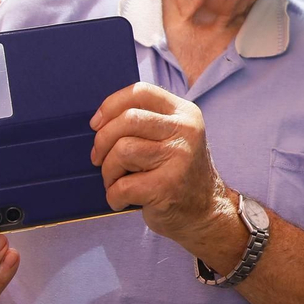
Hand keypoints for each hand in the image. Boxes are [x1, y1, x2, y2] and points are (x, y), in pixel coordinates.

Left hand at [90, 83, 223, 240]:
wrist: (206, 211)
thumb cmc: (178, 173)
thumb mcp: (173, 137)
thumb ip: (147, 121)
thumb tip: (101, 121)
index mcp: (184, 113)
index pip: (141, 92)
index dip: (110, 105)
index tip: (96, 124)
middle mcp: (186, 131)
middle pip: (128, 119)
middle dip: (102, 141)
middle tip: (99, 158)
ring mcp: (179, 158)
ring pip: (122, 150)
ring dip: (108, 171)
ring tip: (115, 182)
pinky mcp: (168, 187)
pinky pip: (123, 185)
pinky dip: (113, 195)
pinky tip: (122, 200)